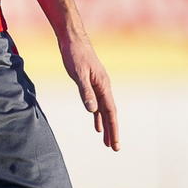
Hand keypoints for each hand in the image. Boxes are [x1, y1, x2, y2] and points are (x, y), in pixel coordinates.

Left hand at [59, 32, 119, 150]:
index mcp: (103, 86)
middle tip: (115, 149)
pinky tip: (96, 124)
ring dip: (106, 126)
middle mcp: (104, 87)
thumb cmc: (75, 54)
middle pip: (110, 113)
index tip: (116, 145)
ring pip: (104, 110)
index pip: (110, 112)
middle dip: (113, 131)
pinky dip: (98, 116)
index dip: (114, 129)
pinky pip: (97, 104)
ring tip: (107, 142)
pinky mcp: (90, 83)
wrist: (72, 39)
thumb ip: (86, 92)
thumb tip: (93, 111)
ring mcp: (98, 85)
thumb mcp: (79, 74)